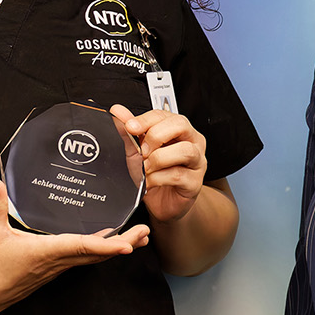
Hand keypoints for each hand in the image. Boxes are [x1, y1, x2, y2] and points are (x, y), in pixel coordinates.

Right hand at [0, 176, 148, 314]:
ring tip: (139, 236)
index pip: (82, 247)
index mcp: (46, 252)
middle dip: (125, 243)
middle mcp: (57, 262)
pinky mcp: (54, 268)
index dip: (106, 245)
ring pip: (94, 257)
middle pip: (98, 254)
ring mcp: (58, 267)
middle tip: (145, 232)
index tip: (128, 245)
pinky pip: (84, 258)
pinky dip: (101, 249)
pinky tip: (109, 240)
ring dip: (117, 247)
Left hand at [110, 104, 207, 224]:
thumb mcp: (137, 151)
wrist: (162, 203)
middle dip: (155, 136)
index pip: (164, 115)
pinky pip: (178, 175)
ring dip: (158, 158)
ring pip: (185, 150)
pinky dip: (158, 178)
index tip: (130, 126)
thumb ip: (129, 132)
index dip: (145, 119)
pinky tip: (149, 182)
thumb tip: (117, 111)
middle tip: (142, 151)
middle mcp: (192, 141)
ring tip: (146, 168)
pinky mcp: (195, 182)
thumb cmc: (154, 174)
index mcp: (178, 129)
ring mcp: (197, 161)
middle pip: (180, 125)